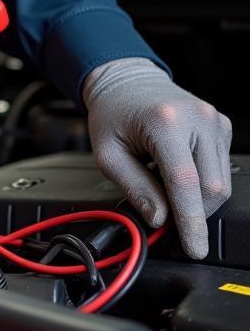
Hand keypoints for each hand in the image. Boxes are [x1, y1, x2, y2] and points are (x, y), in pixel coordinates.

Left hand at [83, 57, 231, 257]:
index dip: (191, 221)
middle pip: (212, 188)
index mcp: (166, 123)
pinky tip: (176, 169)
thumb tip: (160, 219)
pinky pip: (221, 168)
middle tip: (163, 211)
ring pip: (222, 182)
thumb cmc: (113, 114)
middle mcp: (198, 119)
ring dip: (196, 196)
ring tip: (162, 180)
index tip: (195, 247)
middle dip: (192, 211)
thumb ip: (134, 188)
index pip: (186, 183)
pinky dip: (201, 179)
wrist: (126, 83)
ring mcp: (215, 121)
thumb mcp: (108, 154)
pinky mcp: (222, 126)